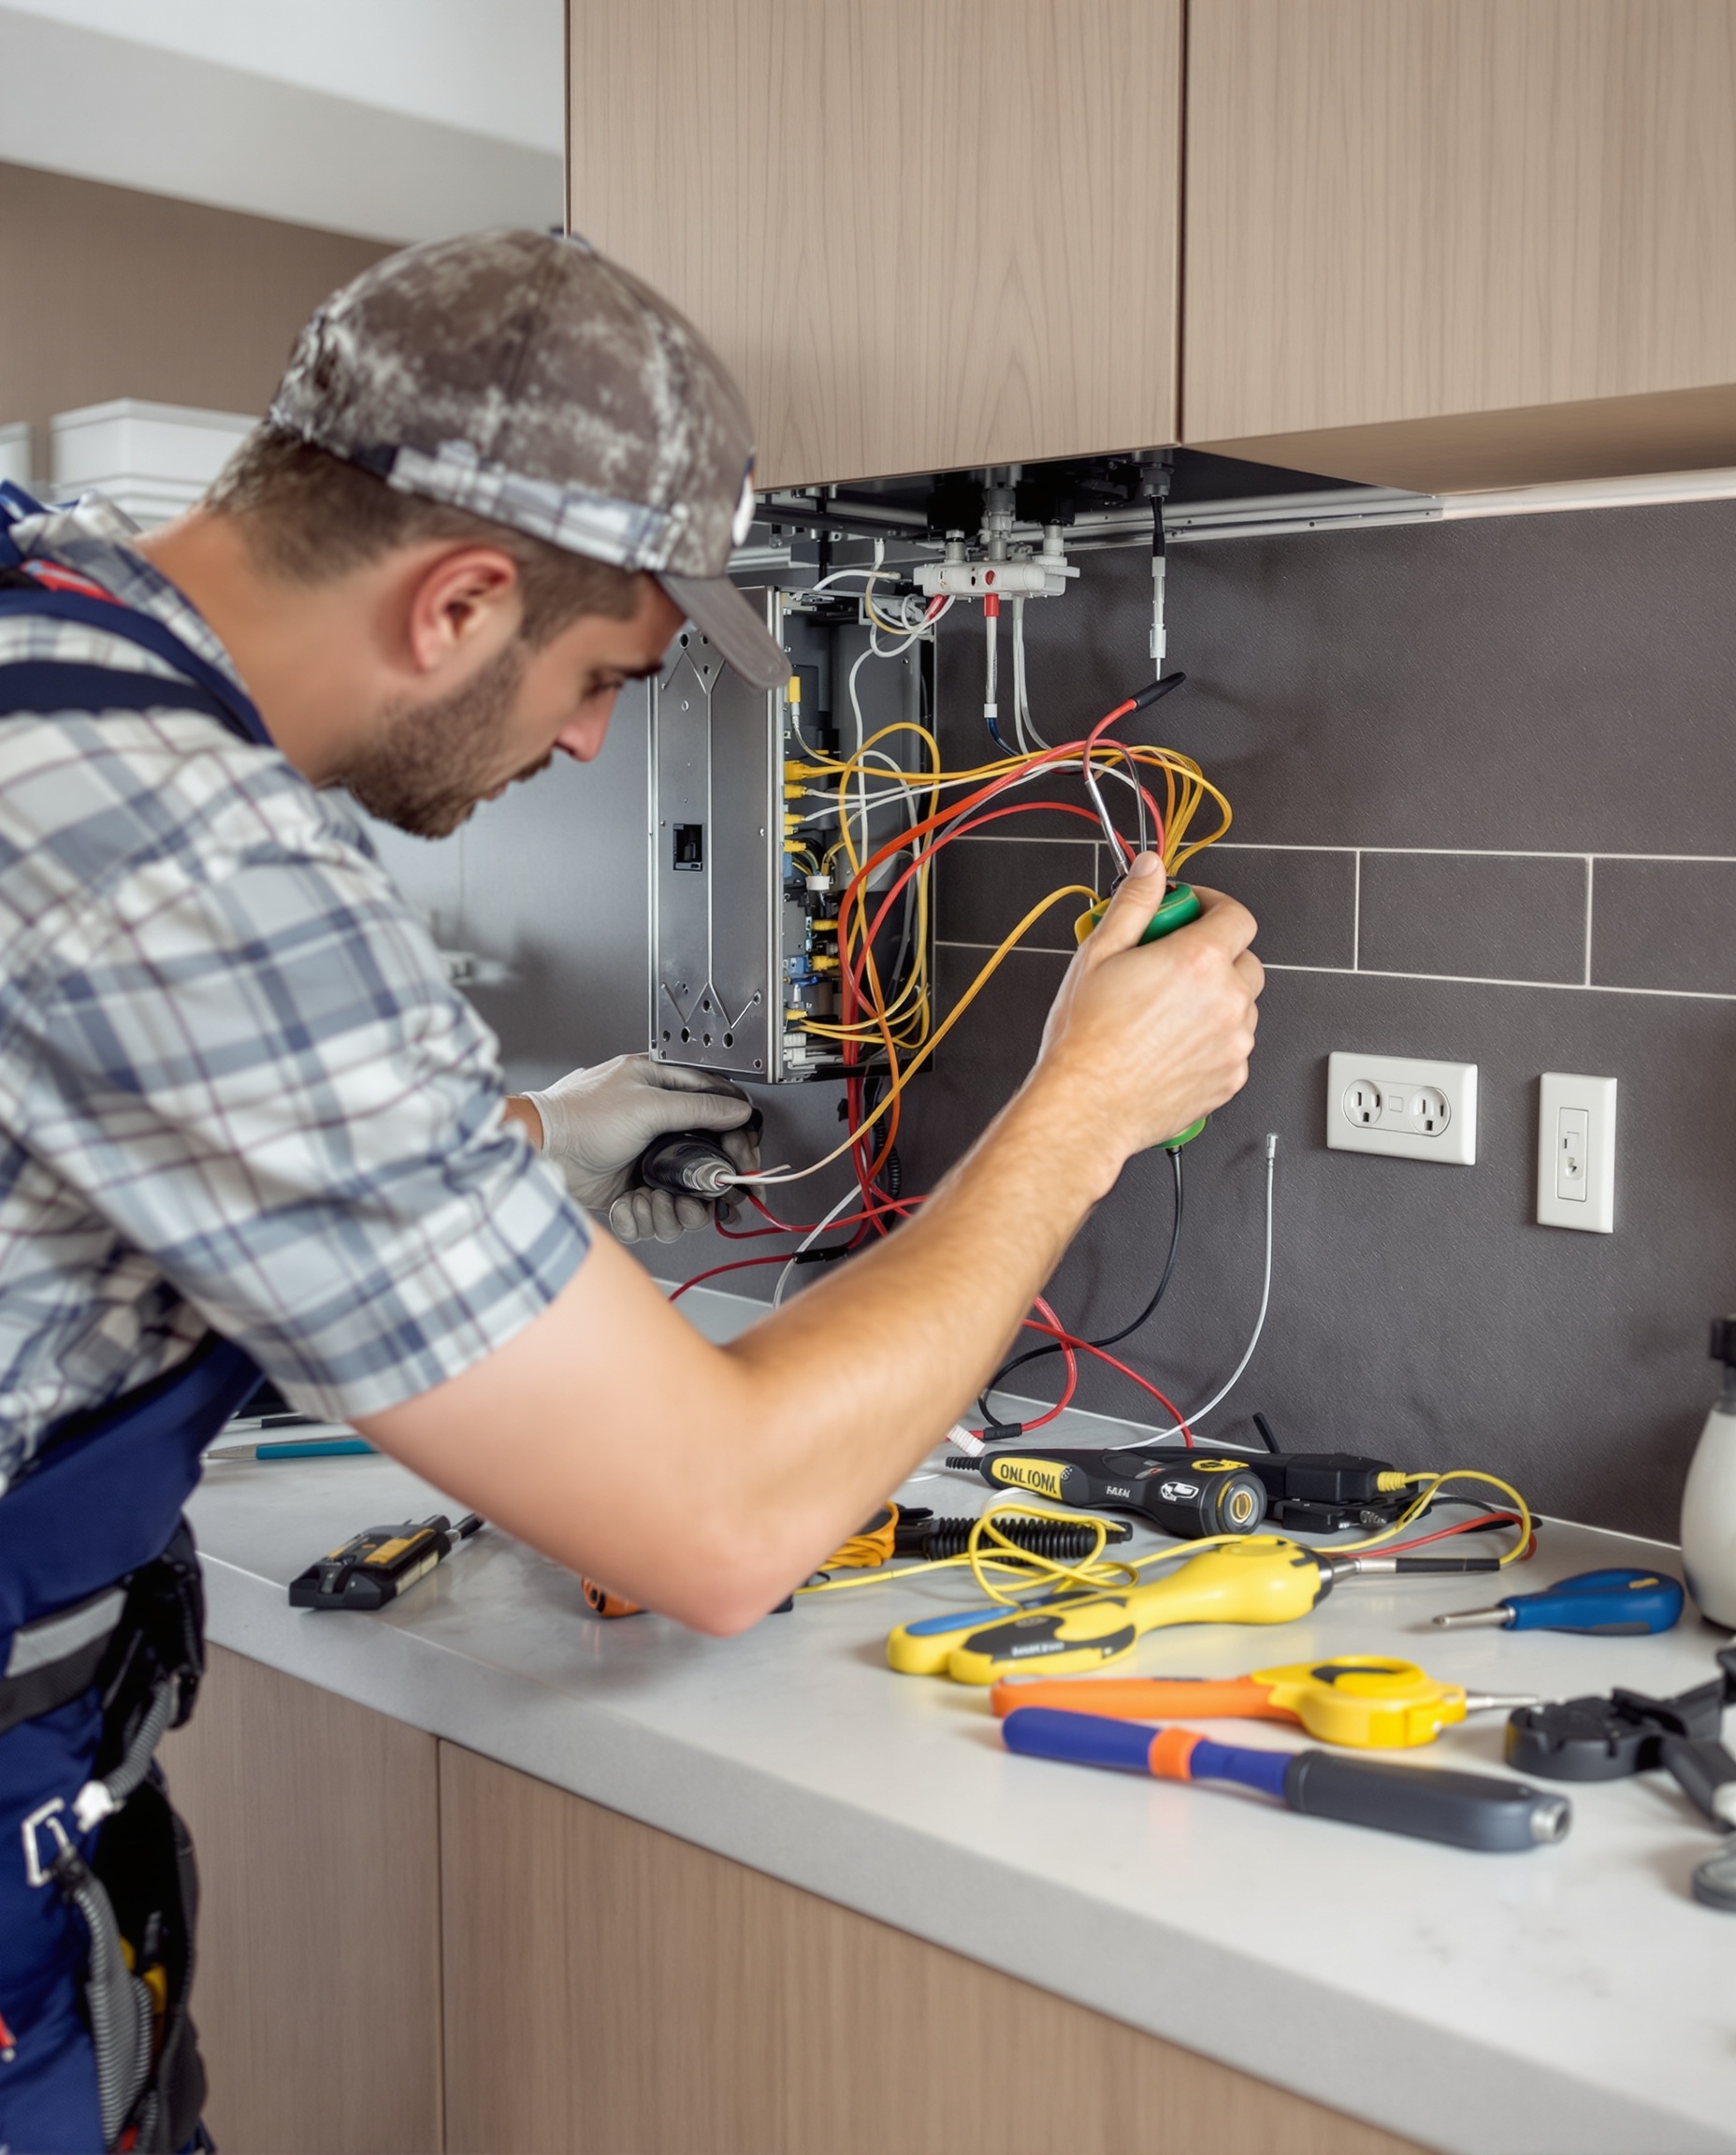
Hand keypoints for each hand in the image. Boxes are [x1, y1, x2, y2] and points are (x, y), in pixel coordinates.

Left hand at [521, 1054, 758, 1243]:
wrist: (544, 1152)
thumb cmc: (582, 1117)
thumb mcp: (648, 1104)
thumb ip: (698, 1107)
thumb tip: (738, 1109)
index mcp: (663, 1093)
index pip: (717, 1113)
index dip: (736, 1139)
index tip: (743, 1161)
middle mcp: (659, 1129)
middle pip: (706, 1166)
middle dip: (703, 1189)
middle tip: (695, 1195)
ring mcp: (646, 1164)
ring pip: (683, 1199)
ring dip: (671, 1208)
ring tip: (651, 1198)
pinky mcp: (631, 1192)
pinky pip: (655, 1217)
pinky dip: (643, 1217)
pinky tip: (630, 1203)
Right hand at [1028, 859, 1261, 1190]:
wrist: (1086, 1106)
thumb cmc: (1087, 1039)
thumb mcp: (1100, 953)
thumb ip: (1135, 903)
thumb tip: (1151, 870)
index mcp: (1199, 961)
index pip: (1237, 916)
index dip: (1214, 907)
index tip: (1192, 912)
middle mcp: (1227, 1001)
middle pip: (1247, 961)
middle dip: (1217, 955)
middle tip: (1172, 963)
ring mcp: (1234, 1043)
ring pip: (1243, 1007)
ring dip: (1217, 999)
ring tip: (1167, 1010)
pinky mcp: (1230, 1078)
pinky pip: (1233, 1047)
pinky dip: (1213, 1040)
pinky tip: (1171, 1044)